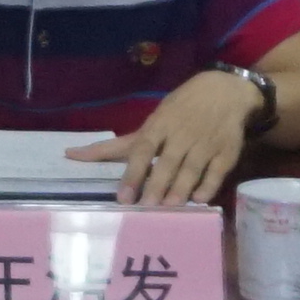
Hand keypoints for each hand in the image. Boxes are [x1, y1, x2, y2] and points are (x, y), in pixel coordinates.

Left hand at [109, 73, 263, 207]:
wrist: (226, 91)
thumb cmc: (181, 108)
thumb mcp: (152, 121)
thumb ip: (119, 145)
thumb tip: (72, 155)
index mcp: (160, 124)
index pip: (143, 149)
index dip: (133, 172)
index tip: (123, 196)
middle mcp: (182, 134)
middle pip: (167, 162)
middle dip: (156, 185)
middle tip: (145, 207)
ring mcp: (206, 142)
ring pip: (192, 168)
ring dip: (180, 188)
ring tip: (169, 207)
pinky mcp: (226, 152)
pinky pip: (217, 172)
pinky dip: (208, 186)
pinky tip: (198, 199)